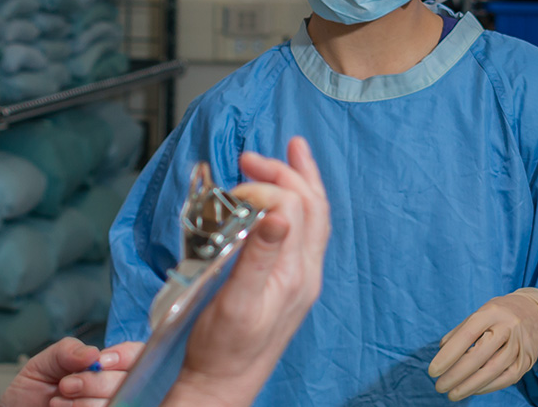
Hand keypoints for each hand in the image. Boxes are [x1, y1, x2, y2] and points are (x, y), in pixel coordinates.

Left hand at [0, 338, 141, 406]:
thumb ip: (67, 351)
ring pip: (118, 402)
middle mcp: (114, 388)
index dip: (124, 356)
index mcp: (106, 366)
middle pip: (129, 381)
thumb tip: (93, 354)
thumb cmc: (31, 392)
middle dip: (95, 382)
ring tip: (58, 402)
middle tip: (66, 384)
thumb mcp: (43, 363)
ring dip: (85, 403)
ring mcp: (112, 404)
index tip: (100, 361)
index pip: (136, 355)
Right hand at [164, 137, 331, 406]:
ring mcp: (302, 278)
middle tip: (252, 157)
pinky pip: (306, 233)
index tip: (233, 188)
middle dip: (288, 172)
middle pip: (312, 206)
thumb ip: (258, 257)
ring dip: (300, 182)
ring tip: (288, 154)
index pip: (295, 208)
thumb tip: (278, 214)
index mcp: (296, 274)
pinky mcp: (292, 284)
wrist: (224, 384)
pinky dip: (297, 204)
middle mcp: (307, 273)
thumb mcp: (236, 302)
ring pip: (314, 217)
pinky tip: (283, 198)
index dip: (267, 188)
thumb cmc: (223, 349)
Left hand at [428, 291, 537, 401]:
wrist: (536, 312)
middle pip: (479, 356)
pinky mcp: (527, 360)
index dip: (448, 355)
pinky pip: (506, 378)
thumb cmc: (498, 314)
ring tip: (452, 394)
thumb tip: (442, 354)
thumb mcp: (479, 313)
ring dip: (470, 386)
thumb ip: (459, 332)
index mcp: (491, 312)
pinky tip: (472, 390)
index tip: (433, 371)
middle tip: (439, 387)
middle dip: (456, 375)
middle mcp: (507, 328)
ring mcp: (519, 345)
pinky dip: (487, 387)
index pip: (466, 335)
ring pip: (493, 370)